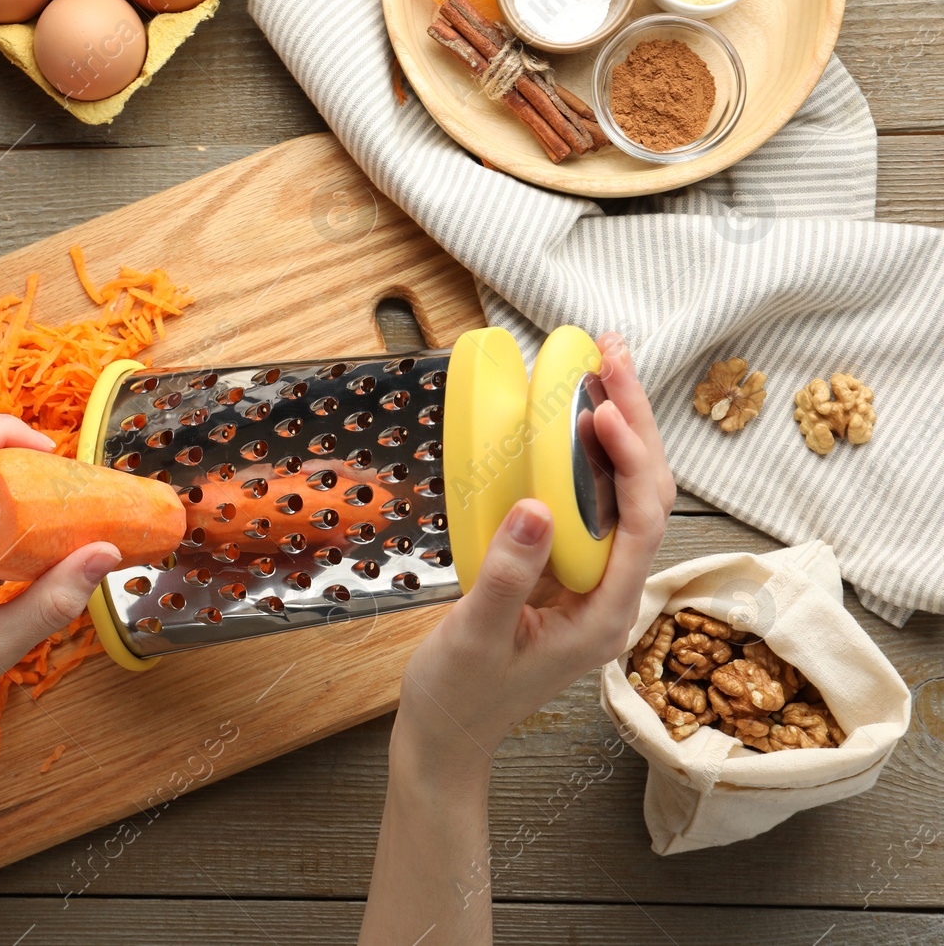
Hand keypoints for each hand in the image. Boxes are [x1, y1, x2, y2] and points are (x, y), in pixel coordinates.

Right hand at [398, 333, 675, 766]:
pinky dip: (581, 455)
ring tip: (599, 368)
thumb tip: (532, 507)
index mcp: (605, 614)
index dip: (630, 460)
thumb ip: (505, 575)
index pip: (641, 522)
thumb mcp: (476, 637)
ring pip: (620, 493)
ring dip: (614, 429)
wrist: (446, 734)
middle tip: (611, 355)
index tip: (601, 410)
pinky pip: (586, 502)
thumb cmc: (460, 696)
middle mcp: (611, 593)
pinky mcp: (563, 571)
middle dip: (634, 422)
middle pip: (643, 494)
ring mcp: (589, 581)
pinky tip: (564, 421)